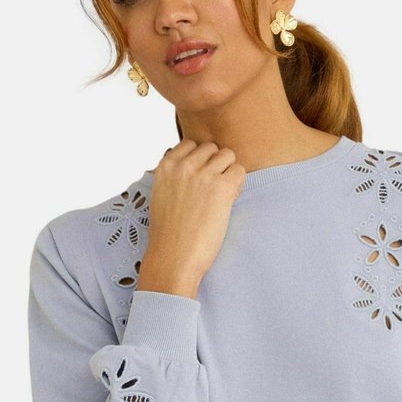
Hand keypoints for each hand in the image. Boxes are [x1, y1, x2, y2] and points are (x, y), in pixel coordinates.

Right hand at [137, 139, 245, 297]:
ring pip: (228, 155)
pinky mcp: (221, 187)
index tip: (200, 181)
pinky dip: (238, 185)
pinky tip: (228, 202)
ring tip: (221, 197)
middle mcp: (183, 165)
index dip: (200, 161)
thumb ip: (175, 177)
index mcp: (166, 165)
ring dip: (228, 173)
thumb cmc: (168, 234)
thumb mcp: (161, 195)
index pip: (191, 145)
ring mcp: (203, 174)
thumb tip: (195, 168)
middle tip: (212, 191)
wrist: (173, 257)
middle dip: (215, 166)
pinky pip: (240, 171)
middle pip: (212, 148)